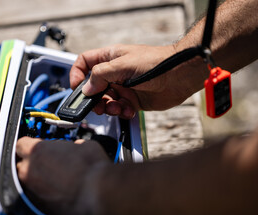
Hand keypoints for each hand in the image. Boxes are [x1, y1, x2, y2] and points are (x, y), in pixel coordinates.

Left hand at [16, 137, 110, 214]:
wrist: (99, 194)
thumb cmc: (92, 168)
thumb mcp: (85, 145)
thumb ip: (73, 146)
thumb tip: (77, 147)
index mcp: (37, 150)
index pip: (21, 144)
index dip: (31, 145)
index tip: (41, 148)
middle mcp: (29, 170)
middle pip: (22, 163)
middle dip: (32, 163)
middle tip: (50, 163)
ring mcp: (32, 190)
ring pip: (28, 182)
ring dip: (37, 179)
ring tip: (55, 180)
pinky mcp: (40, 207)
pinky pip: (36, 197)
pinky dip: (44, 194)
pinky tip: (59, 193)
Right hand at [69, 44, 203, 116]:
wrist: (180, 76)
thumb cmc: (156, 63)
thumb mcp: (123, 65)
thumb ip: (101, 75)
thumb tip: (86, 88)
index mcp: (109, 59)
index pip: (84, 63)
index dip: (77, 75)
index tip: (77, 88)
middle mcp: (114, 73)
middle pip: (93, 88)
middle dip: (94, 99)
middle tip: (97, 106)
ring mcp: (123, 87)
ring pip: (106, 101)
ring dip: (109, 107)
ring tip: (118, 107)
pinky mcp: (132, 100)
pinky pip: (120, 109)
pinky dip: (122, 112)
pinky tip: (129, 109)